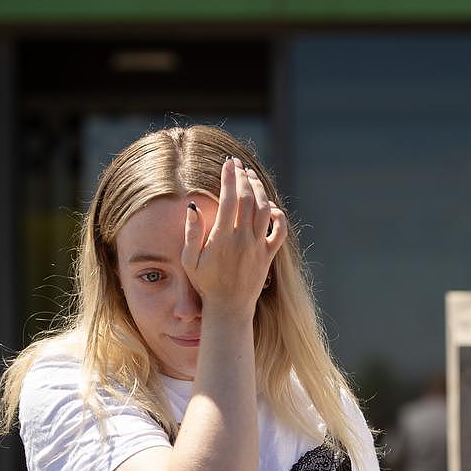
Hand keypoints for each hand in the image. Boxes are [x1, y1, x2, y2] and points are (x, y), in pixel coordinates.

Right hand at [181, 157, 286, 319]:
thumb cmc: (205, 283)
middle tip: (238, 165)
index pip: (229, 199)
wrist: (229, 307)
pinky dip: (278, 216)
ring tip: (251, 178)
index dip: (229, 178)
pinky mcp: (269, 255)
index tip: (228, 163)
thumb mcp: (190, 260)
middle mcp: (244, 239)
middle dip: (243, 178)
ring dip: (259, 190)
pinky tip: (270, 207)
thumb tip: (191, 207)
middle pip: (248, 199)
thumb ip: (191, 232)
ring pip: (264, 210)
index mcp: (223, 238)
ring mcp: (259, 247)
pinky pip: (280, 231)